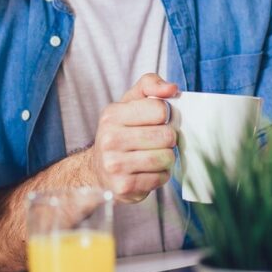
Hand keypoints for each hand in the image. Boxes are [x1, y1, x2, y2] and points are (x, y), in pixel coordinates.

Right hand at [88, 73, 178, 203]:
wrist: (98, 168)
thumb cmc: (121, 131)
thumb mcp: (130, 102)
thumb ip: (150, 85)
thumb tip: (172, 88)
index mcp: (112, 114)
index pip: (159, 108)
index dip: (166, 115)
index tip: (159, 120)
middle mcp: (109, 139)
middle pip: (166, 135)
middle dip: (169, 138)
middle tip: (159, 141)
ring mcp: (114, 164)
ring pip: (166, 158)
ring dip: (167, 158)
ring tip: (156, 155)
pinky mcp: (124, 186)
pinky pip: (160, 178)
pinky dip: (161, 175)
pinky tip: (150, 171)